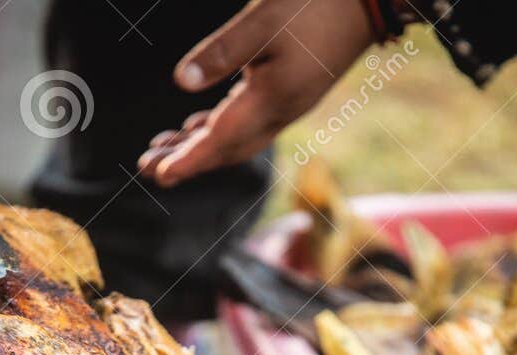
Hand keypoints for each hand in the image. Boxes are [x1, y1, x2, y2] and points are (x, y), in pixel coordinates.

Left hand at [138, 0, 372, 186]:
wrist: (371, 1)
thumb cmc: (317, 3)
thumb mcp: (263, 20)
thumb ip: (221, 52)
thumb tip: (180, 82)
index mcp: (273, 99)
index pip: (222, 140)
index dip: (189, 160)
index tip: (159, 176)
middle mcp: (281, 113)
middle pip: (226, 149)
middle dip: (186, 160)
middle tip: (145, 167)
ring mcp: (288, 106)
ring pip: (235, 139)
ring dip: (198, 147)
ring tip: (160, 150)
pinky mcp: (290, 94)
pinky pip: (247, 124)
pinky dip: (218, 130)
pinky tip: (196, 127)